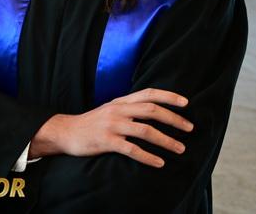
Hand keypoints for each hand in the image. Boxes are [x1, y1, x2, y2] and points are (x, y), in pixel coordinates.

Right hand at [30, 88, 193, 167]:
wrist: (65, 132)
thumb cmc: (91, 123)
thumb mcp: (110, 109)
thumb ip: (128, 108)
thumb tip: (153, 110)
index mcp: (120, 101)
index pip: (148, 94)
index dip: (168, 96)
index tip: (186, 103)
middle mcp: (118, 110)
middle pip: (152, 111)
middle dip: (174, 119)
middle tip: (190, 128)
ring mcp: (112, 125)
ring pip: (145, 131)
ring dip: (166, 140)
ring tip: (180, 149)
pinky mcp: (106, 141)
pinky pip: (132, 150)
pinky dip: (148, 157)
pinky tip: (159, 163)